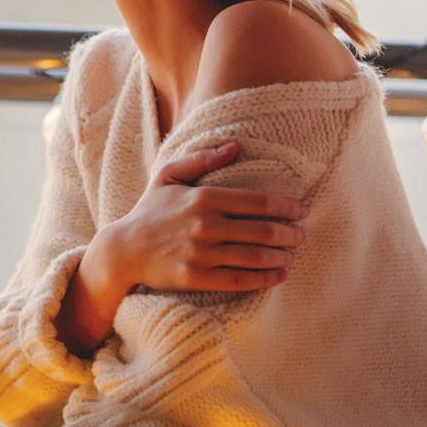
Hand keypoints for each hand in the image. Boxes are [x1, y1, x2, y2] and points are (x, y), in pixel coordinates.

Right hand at [102, 140, 307, 293]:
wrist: (124, 250)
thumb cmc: (150, 211)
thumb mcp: (168, 176)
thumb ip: (200, 159)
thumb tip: (234, 147)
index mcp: (203, 198)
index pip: (259, 201)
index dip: (287, 207)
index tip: (301, 211)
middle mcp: (206, 225)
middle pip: (264, 230)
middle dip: (290, 234)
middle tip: (301, 235)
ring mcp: (202, 254)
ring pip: (257, 256)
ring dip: (282, 256)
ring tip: (292, 254)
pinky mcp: (198, 278)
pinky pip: (242, 280)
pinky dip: (267, 278)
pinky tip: (279, 274)